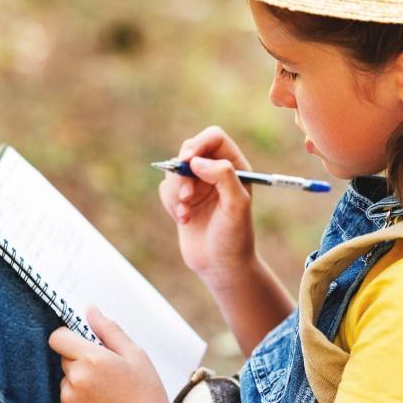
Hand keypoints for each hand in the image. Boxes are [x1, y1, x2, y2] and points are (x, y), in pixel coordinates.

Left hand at [48, 306, 173, 402]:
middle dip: (82, 361)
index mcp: (91, 358)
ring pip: (67, 381)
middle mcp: (75, 378)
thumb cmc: (147, 395)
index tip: (83, 344)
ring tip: (108, 396)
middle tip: (109, 375)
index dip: (69, 337)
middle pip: (65, 359)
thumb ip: (109, 330)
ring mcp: (68, 400)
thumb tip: (90, 310)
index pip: (58, 337)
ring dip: (81, 383)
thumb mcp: (136, 355)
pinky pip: (67, 401)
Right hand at [157, 126, 257, 285]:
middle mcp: (215, 171)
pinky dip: (170, 203)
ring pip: (174, 170)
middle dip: (183, 172)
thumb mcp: (236, 205)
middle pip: (189, 149)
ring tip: (186, 213)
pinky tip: (183, 220)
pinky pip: (165, 188)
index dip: (199, 144)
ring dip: (176, 192)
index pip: (213, 138)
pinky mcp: (181, 198)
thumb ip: (223, 176)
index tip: (188, 160)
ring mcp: (197, 184)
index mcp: (235, 166)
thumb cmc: (235, 236)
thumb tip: (197, 162)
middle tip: (187, 195)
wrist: (220, 265)